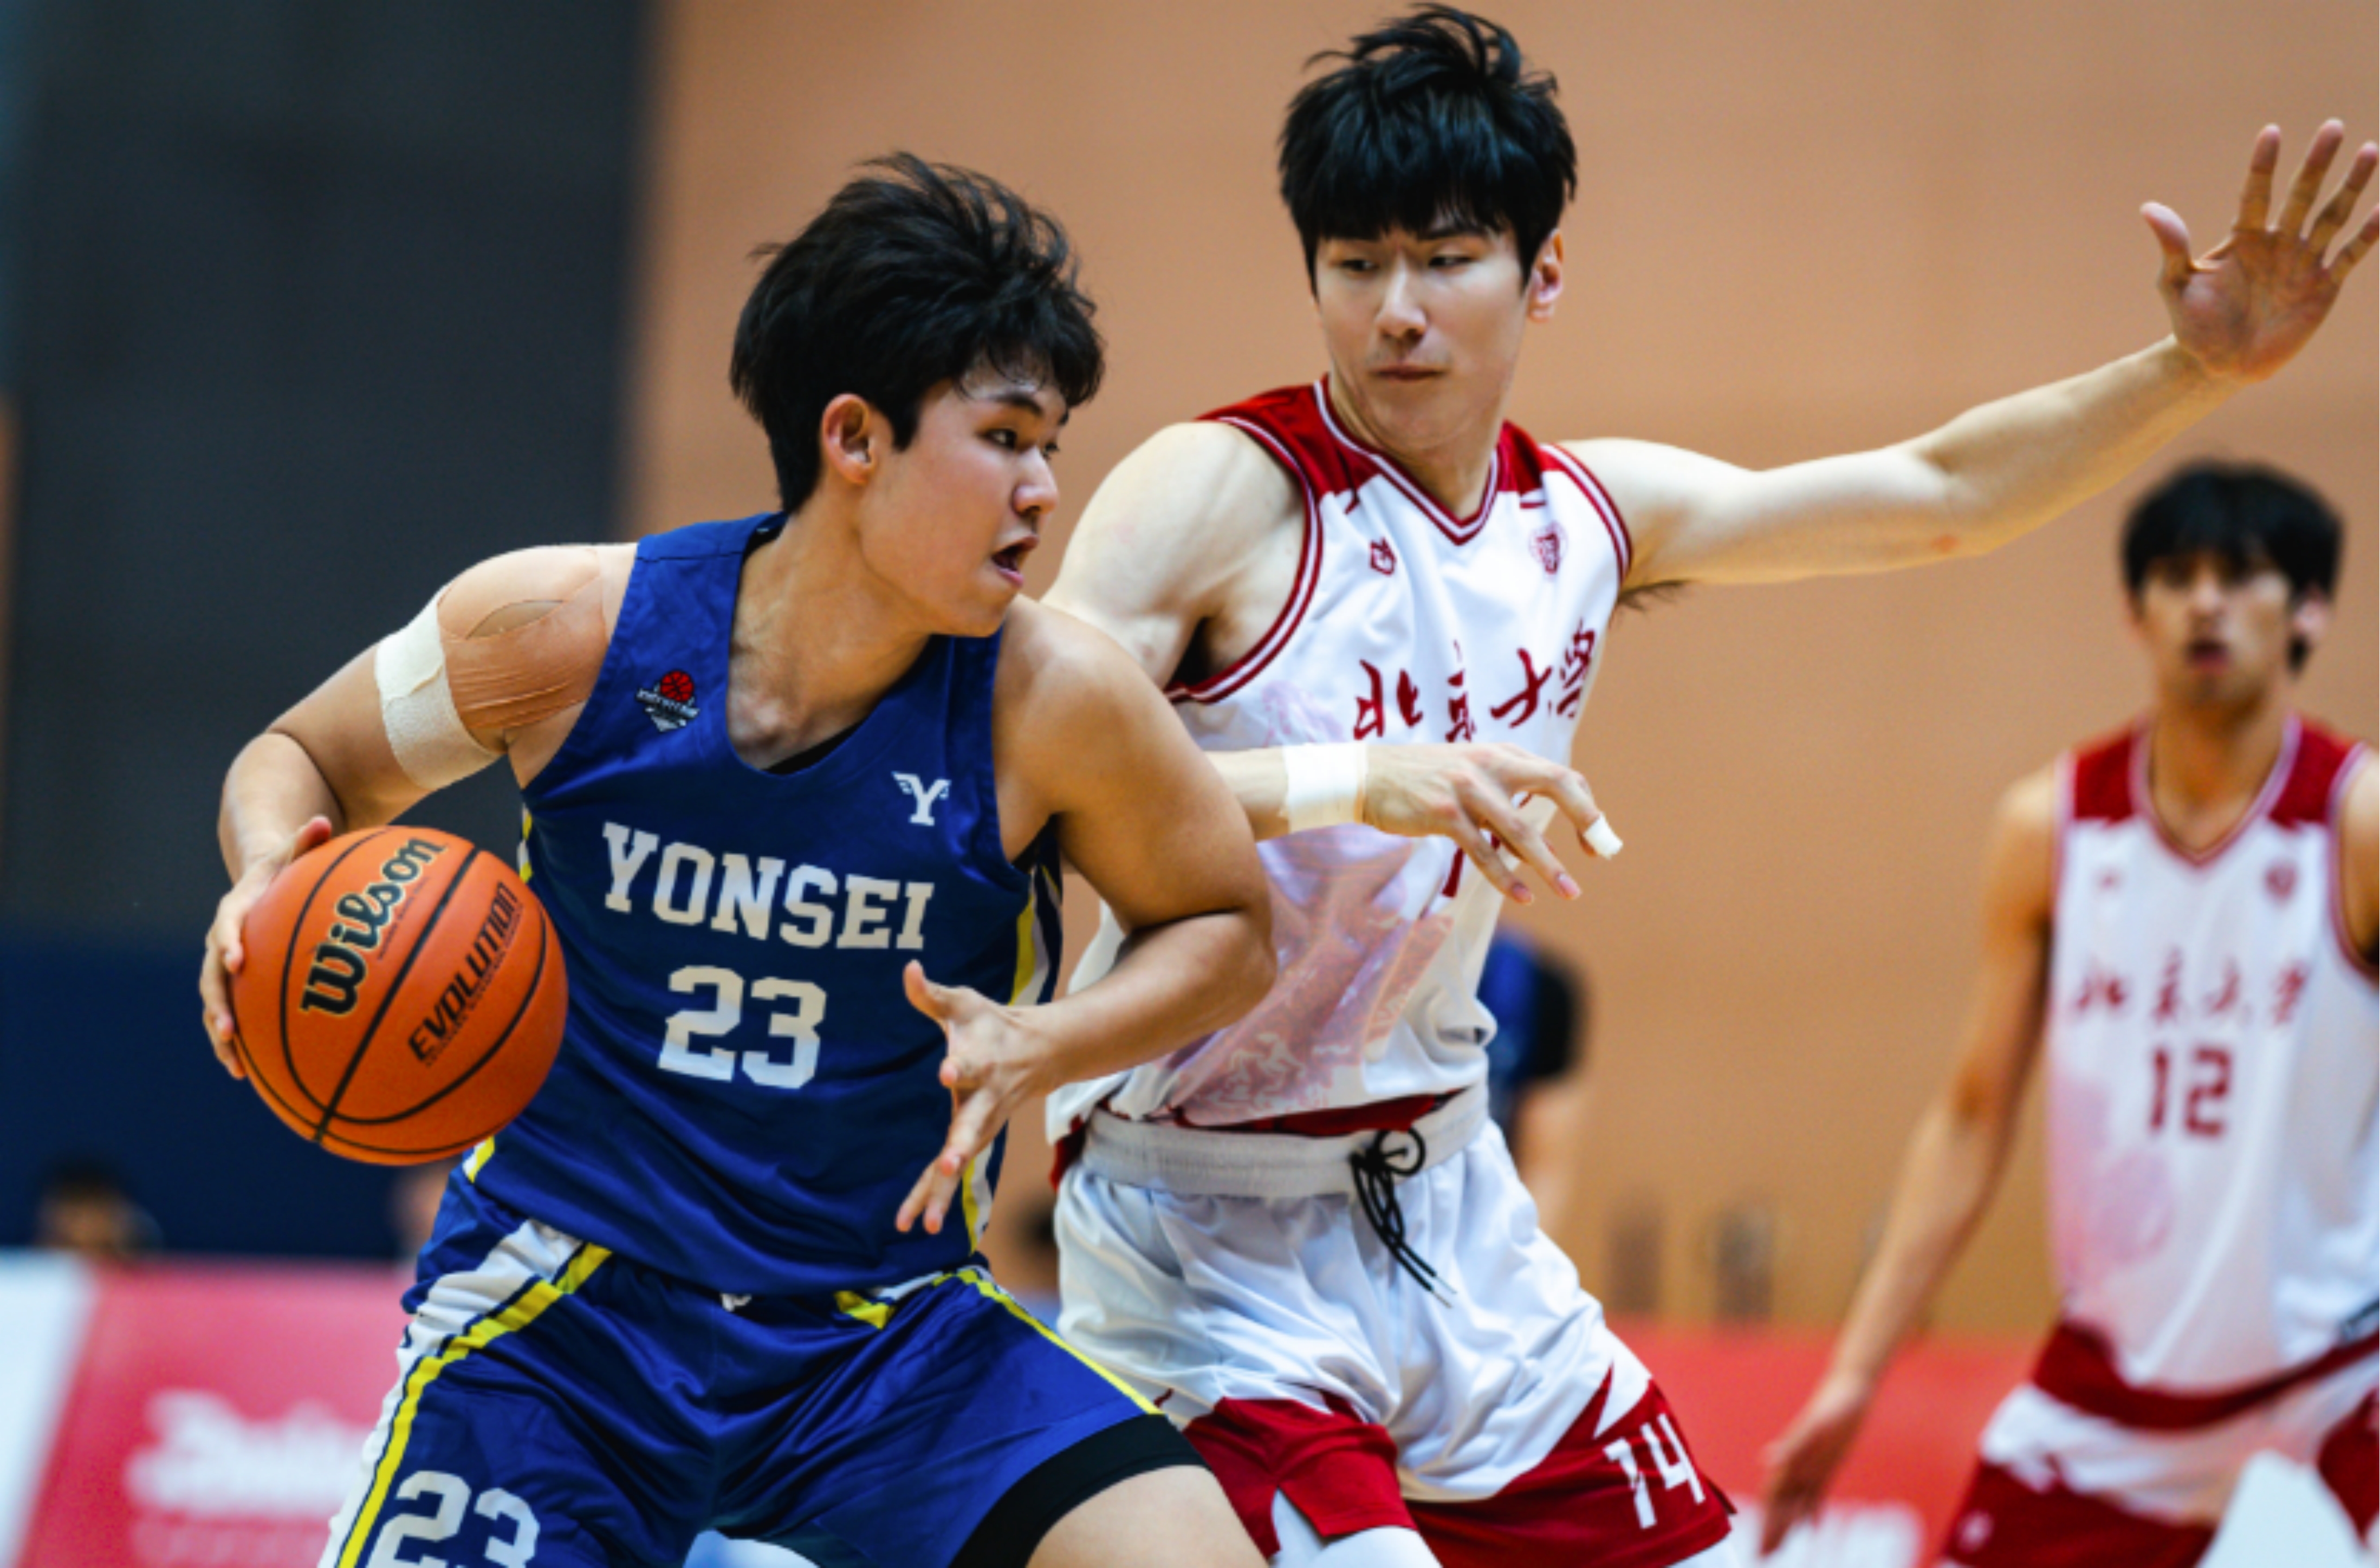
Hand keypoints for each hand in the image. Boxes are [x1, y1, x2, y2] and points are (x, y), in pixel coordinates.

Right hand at [198, 815, 333, 1076]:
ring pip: (214, 1005)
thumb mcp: (295, 850)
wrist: (261, 880)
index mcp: (235, 911)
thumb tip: (324, 820)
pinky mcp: (235, 985)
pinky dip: (235, 1045)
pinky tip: (248, 1074)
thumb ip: (307, 839)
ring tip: (236, 1065)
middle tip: (230, 1031)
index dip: (229, 944)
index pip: (226, 926)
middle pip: (211, 977)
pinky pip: (231, 1016)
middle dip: (218, 1005)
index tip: (238, 963)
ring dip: (221, 1035)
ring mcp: (224, 968)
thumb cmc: (285, 868)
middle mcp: (222, 943)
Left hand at [895, 961, 1047, 1236]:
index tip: (946, 1070)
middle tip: (951, 1164)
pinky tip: (916, 1223)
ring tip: (926, 1225)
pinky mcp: (973, 1140)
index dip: (958, 1066)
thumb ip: (931, 993)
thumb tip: (907, 968)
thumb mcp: (963, 1002)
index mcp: (982, 1062)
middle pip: (972, 1125)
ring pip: (962, 1160)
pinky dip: (937, 1197)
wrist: (1038, 1052)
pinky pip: (952, 1173)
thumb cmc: (991, 1024)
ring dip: (946, 1192)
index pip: (970, 1064)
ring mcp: (982, 1125)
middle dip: (961, 1145)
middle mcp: (985, 1100)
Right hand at [1359, 743, 1615, 904]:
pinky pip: (1483, 850)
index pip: (1562, 776)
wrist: (1368, 775)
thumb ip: (1507, 804)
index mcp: (1504, 755)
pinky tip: (1523, 895)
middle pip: (1556, 783)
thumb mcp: (1472, 779)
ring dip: (1549, 864)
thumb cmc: (1424, 780)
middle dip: (1587, 818)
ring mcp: (1468, 787)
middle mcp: (1492, 764)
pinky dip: (1505, 876)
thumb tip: (1545, 846)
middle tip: (1601, 854)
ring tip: (1570, 892)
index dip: (1587, 808)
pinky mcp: (1444, 812)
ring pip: (1520, 829)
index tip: (1596, 842)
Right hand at [1757, 1371, 1875, 1555]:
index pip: (1774, 1500)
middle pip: (1781, 1506)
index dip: (1767, 1523)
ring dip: (1786, 1526)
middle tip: (1763, 1557)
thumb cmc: (1833, 1407)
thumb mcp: (1815, 1425)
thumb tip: (1767, 1462)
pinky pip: (1816, 1496)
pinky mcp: (1825, 1467)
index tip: (1761, 1546)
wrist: (1849, 1391)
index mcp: (1791, 1461)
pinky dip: (1812, 1513)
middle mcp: (1797, 1468)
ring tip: (1777, 1549)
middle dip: (1772, 1531)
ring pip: (1795, 1505)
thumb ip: (1792, 1444)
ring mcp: (1811, 1468)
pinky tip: (1811, 1528)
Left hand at [2148, 121, 2377, 383]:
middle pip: (2301, 195)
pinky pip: (2348, 255)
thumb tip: (2148, 208)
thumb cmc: (2193, 323)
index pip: (2255, 193)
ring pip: (2332, 216)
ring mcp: (2302, 262)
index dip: (2263, 165)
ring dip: (2351, 186)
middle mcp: (2277, 243)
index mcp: (2243, 237)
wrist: (2216, 364)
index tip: (2271, 133)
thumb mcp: (2176, 284)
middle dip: (2317, 163)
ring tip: (2370, 151)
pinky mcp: (2322, 286)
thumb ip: (2172, 247)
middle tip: (2333, 127)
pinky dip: (2367, 235)